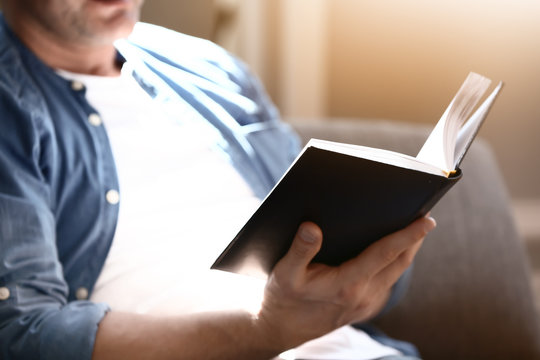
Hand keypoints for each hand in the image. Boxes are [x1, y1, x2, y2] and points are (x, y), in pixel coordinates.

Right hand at [257, 216, 435, 350]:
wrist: (283, 329)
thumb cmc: (284, 299)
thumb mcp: (285, 273)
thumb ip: (300, 250)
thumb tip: (311, 227)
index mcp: (347, 285)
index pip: (385, 254)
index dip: (408, 236)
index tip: (427, 220)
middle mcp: (363, 296)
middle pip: (399, 262)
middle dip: (415, 238)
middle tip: (425, 212)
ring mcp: (367, 303)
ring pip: (396, 271)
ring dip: (408, 249)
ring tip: (415, 225)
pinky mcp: (366, 305)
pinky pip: (388, 279)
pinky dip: (395, 261)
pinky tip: (393, 247)